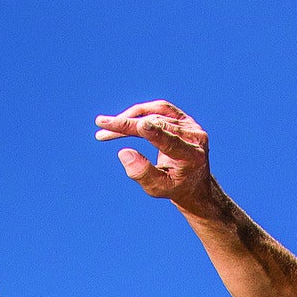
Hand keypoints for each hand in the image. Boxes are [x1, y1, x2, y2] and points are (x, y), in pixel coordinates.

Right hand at [94, 100, 213, 209]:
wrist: (193, 182)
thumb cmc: (174, 187)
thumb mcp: (158, 188)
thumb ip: (142, 174)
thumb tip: (123, 153)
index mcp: (193, 157)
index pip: (171, 141)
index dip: (154, 132)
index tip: (140, 125)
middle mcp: (195, 137)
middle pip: (156, 125)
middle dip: (127, 126)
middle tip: (102, 127)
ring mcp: (190, 124)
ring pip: (154, 114)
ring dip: (129, 119)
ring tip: (106, 126)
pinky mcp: (182, 117)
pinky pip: (158, 109)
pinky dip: (139, 113)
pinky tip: (124, 119)